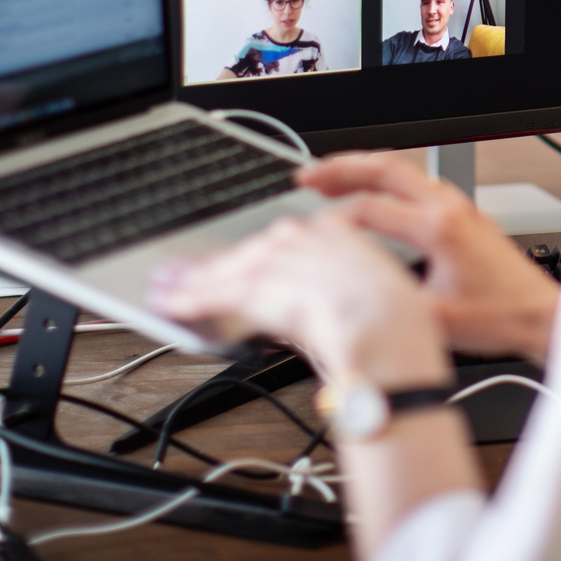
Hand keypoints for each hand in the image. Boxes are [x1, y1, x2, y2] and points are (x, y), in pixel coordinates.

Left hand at [148, 207, 448, 388]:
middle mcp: (303, 238)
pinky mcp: (257, 286)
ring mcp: (279, 259)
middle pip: (247, 253)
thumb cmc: (394, 321)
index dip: (250, 258)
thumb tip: (318, 319)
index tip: (234, 264)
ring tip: (166, 292)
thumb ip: (338, 298)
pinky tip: (171, 306)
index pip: (279, 243)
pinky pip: (214, 293)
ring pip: (227, 272)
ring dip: (193, 284)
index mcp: (334, 232)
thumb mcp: (372, 296)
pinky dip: (189, 300)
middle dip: (212, 267)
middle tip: (179, 275)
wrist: (388, 328)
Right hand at [301, 153, 560, 362]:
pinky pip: (419, 183)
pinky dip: (387, 181)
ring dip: (364, 169)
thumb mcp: (435, 320)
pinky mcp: (465, 213)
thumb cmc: (502, 317)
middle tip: (306, 176)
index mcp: (440, 228)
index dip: (334, 221)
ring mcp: (459, 206)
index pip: (370, 210)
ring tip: (330, 177)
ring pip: (404, 170)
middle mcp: (450, 208)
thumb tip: (349, 298)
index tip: (311, 234)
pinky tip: (374, 195)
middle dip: (341, 167)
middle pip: (386, 167)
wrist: (541, 315)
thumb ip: (389, 303)